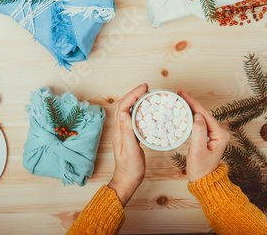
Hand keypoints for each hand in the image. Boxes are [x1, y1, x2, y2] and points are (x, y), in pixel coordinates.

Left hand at [108, 83, 147, 206]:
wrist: (128, 179)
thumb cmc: (130, 168)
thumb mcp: (130, 151)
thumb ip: (127, 132)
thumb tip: (124, 114)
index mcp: (119, 130)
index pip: (123, 107)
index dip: (132, 95)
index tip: (143, 88)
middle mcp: (120, 128)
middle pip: (124, 105)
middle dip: (134, 93)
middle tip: (146, 87)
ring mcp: (124, 131)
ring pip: (128, 110)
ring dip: (136, 100)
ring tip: (147, 94)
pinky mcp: (130, 135)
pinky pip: (133, 117)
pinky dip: (139, 110)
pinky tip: (147, 109)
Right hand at [178, 88, 229, 182]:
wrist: (204, 181)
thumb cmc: (200, 168)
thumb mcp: (197, 150)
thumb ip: (198, 132)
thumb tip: (196, 116)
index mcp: (220, 135)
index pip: (205, 115)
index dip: (193, 103)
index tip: (183, 93)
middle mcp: (220, 132)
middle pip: (203, 113)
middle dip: (191, 103)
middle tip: (179, 93)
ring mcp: (215, 134)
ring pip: (201, 117)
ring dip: (191, 108)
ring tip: (180, 99)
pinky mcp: (209, 137)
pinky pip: (199, 123)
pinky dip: (191, 116)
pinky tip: (185, 111)